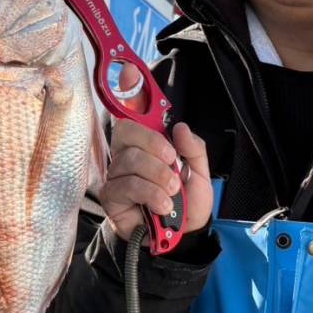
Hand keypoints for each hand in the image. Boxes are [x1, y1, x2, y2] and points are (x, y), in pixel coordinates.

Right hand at [99, 68, 212, 242]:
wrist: (182, 240)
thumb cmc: (188, 206)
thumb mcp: (201, 174)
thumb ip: (193, 149)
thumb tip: (178, 127)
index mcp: (149, 143)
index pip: (134, 110)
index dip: (129, 89)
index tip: (130, 71)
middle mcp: (129, 153)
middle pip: (127, 130)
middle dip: (154, 146)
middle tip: (173, 164)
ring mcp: (118, 174)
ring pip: (130, 159)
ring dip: (158, 176)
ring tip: (173, 194)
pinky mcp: (111, 196)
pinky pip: (127, 184)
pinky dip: (151, 194)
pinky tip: (164, 206)